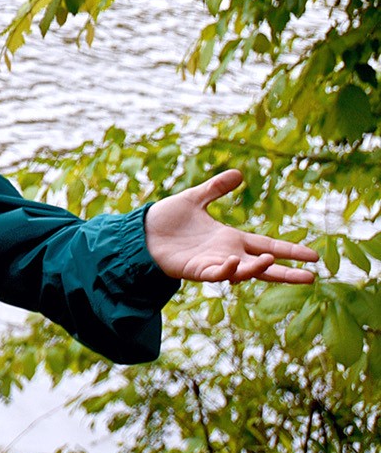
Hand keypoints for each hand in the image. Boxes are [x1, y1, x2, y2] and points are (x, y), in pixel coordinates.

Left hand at [144, 169, 318, 283]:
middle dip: (286, 273)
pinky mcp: (195, 270)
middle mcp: (227, 254)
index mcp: (230, 238)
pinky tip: (235, 263)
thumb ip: (215, 188)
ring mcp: (212, 264)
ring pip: (242, 272)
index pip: (267, 245)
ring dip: (256, 269)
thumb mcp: (194, 198)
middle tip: (312, 279)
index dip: (289, 251)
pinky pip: (214, 274)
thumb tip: (238, 174)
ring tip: (270, 261)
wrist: (139, 231)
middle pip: (263, 266)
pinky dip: (226, 270)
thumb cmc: (166, 219)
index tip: (313, 256)